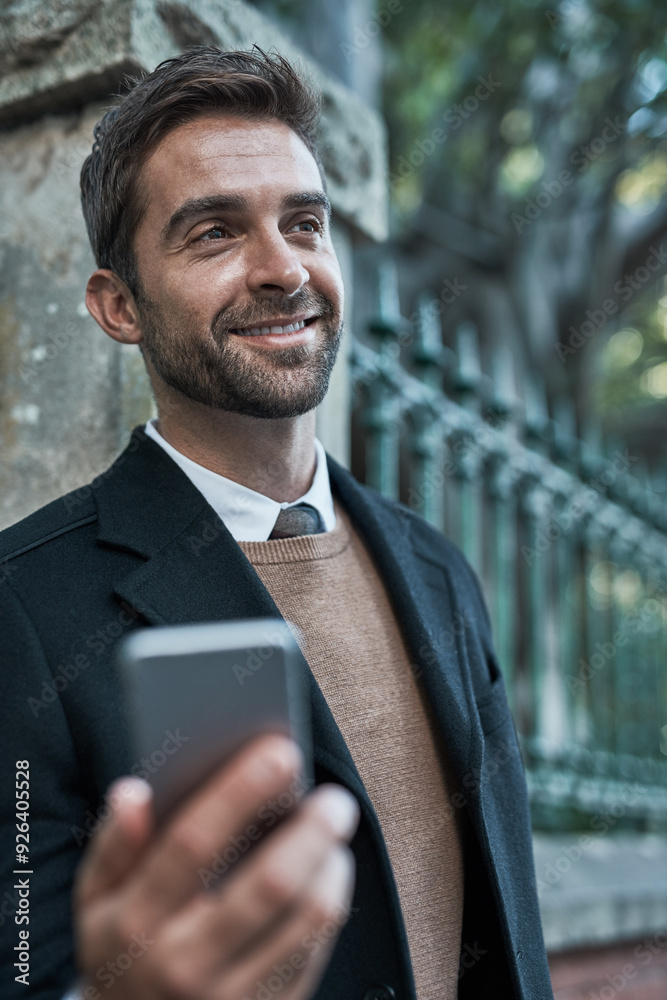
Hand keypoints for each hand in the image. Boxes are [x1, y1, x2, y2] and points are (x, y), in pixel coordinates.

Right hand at [74, 734, 358, 998]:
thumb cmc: (122, 948)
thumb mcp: (96, 900)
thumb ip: (114, 844)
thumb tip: (134, 793)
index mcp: (136, 922)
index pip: (192, 845)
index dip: (239, 793)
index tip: (280, 752)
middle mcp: (184, 964)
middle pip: (269, 885)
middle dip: (311, 831)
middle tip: (335, 797)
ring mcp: (231, 996)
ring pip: (307, 920)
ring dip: (331, 863)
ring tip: (333, 830)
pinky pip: (317, 951)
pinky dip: (332, 900)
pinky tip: (328, 870)